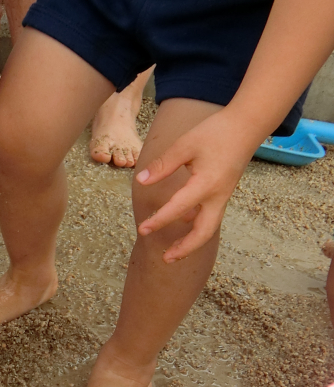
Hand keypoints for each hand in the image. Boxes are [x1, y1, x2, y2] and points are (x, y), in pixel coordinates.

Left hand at [135, 109, 256, 260]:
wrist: (246, 126)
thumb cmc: (215, 133)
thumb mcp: (185, 145)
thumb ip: (163, 165)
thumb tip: (141, 181)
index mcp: (206, 184)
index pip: (178, 208)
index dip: (159, 221)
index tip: (143, 230)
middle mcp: (217, 196)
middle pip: (203, 232)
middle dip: (185, 249)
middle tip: (165, 260)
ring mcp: (222, 196)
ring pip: (209, 227)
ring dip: (192, 242)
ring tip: (173, 253)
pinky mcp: (223, 193)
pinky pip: (211, 216)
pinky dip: (198, 226)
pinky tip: (185, 222)